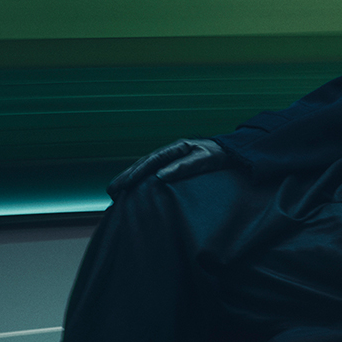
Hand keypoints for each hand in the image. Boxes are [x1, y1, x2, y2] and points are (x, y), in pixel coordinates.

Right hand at [106, 138, 229, 196]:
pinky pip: (152, 173)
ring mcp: (171, 159)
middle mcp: (171, 152)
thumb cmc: (218, 154)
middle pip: (143, 164)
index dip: (137, 172)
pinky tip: (132, 191)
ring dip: (130, 179)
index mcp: (177, 148)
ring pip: (145, 168)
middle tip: (111, 190)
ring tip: (115, 192)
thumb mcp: (203, 159)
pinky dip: (140, 181)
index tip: (125, 185)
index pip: (152, 160)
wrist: (230, 152)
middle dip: (126, 176)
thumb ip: (184, 166)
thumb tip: (160, 176)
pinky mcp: (173, 167)